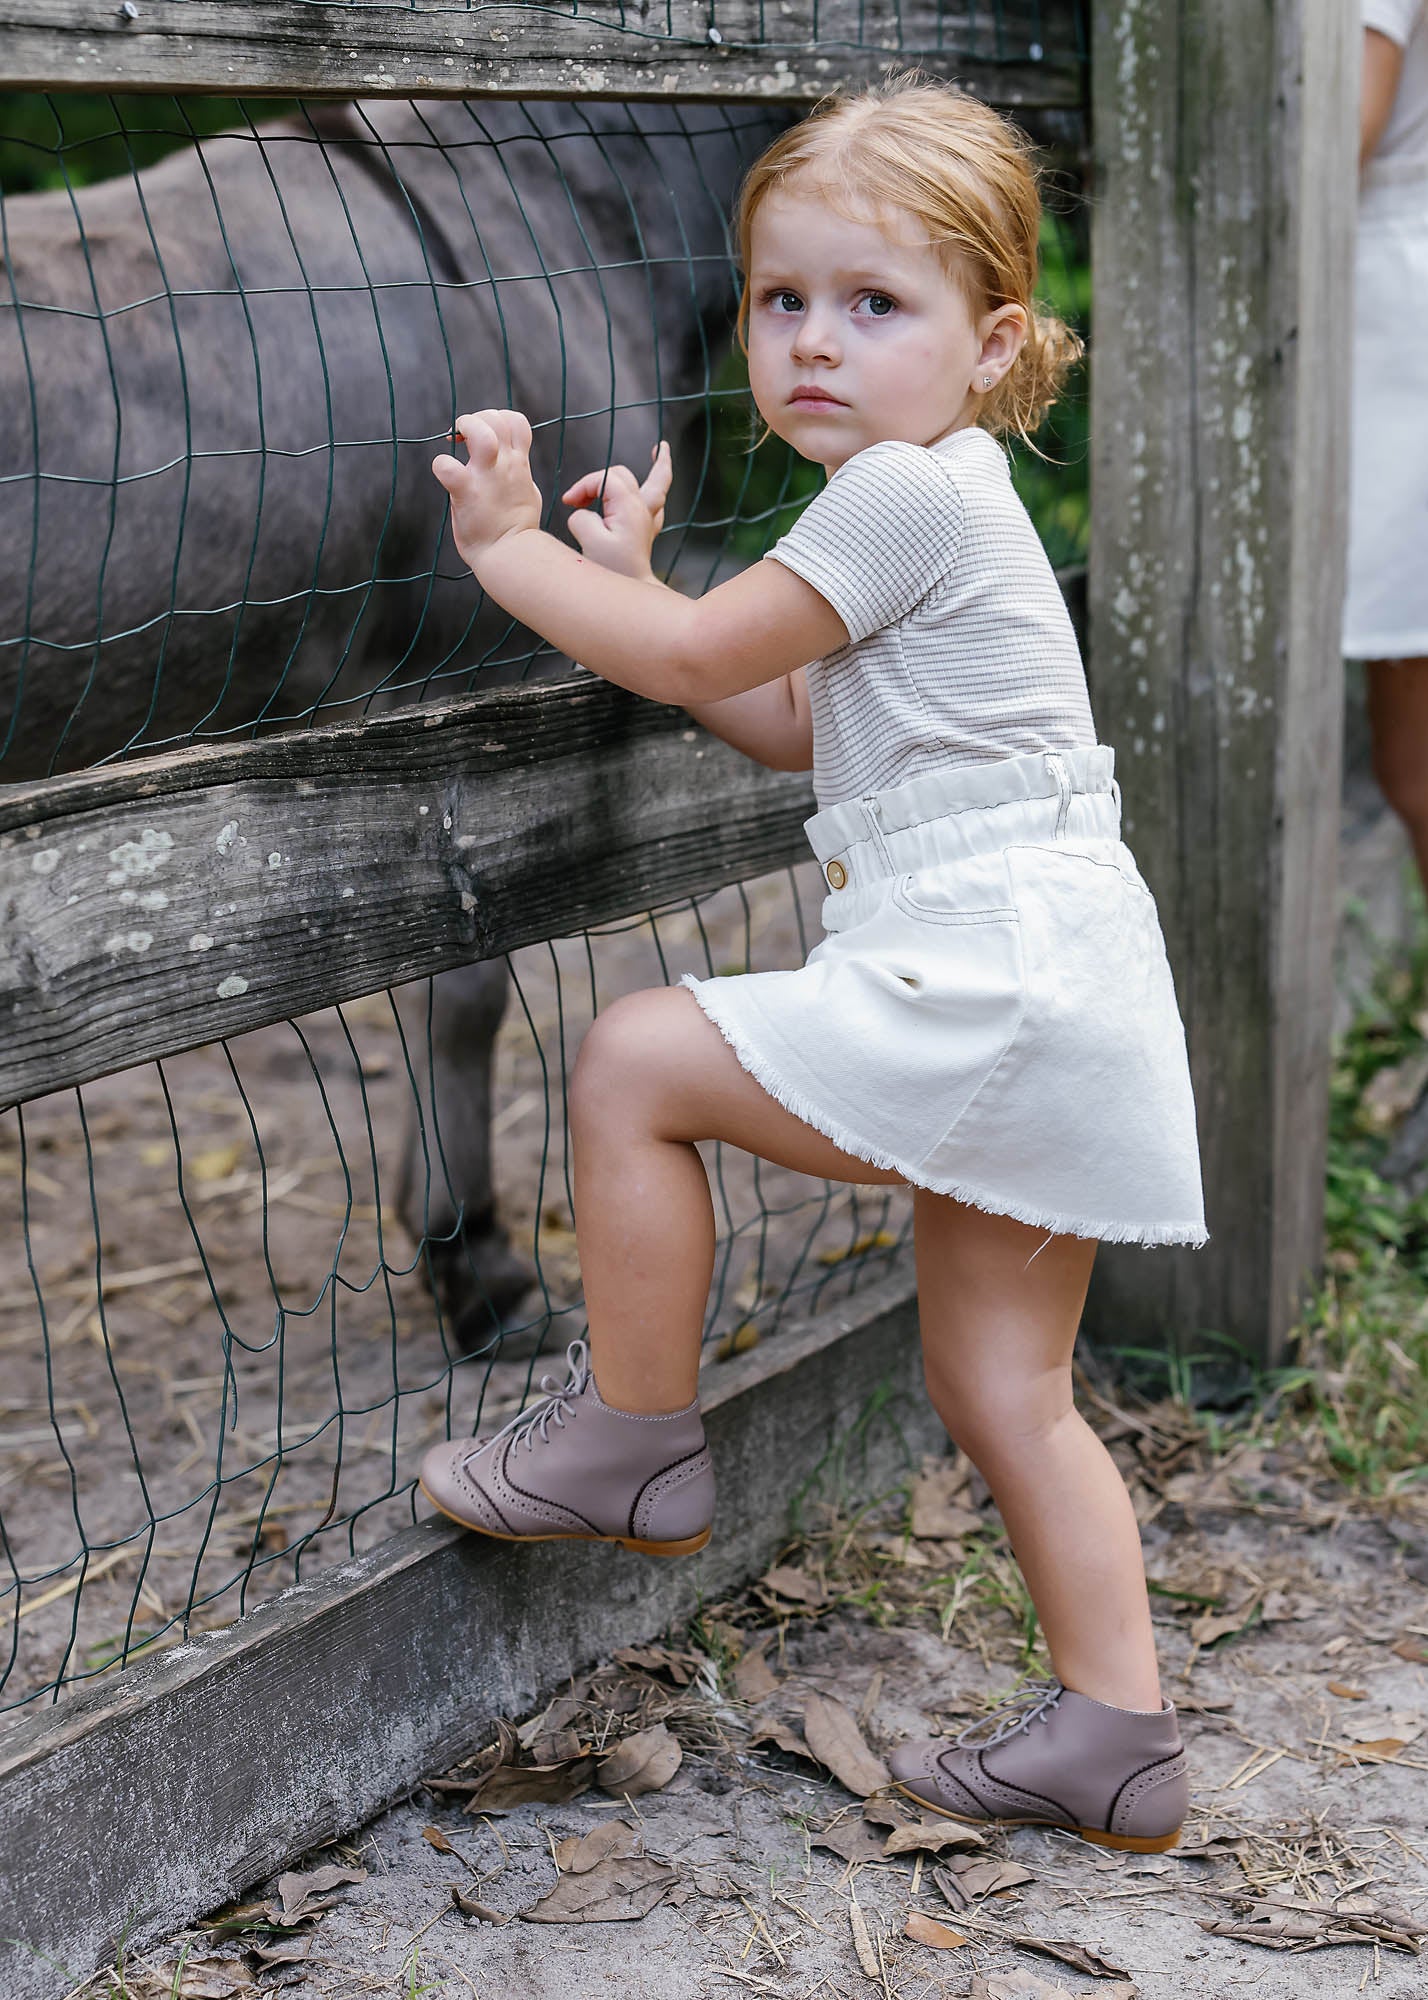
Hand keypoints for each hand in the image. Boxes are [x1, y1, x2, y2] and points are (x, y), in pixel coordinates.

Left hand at [432, 409, 542, 568]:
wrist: (511, 557)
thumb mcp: (527, 493)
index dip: (499, 418)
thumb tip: (517, 466)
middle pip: (498, 419)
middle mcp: (506, 466)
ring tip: (456, 439)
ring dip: (466, 427)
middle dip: (478, 419)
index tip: (485, 433)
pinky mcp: (467, 494)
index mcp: (520, 465)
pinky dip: (441, 464)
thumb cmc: (517, 531)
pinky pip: (447, 467)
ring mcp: (487, 478)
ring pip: (482, 432)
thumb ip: (519, 475)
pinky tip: (443, 472)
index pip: (517, 422)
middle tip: (464, 437)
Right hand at [561, 440, 671, 581]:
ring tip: (660, 448)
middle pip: (623, 474)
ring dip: (658, 467)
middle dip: (598, 481)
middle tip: (576, 500)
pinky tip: (656, 480)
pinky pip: (656, 503)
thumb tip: (582, 512)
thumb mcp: (589, 541)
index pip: (604, 479)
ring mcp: (647, 520)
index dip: (583, 487)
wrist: (630, 595)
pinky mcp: (645, 532)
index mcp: (630, 507)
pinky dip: (656, 488)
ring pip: (658, 484)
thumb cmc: (613, 570)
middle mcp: (642, 509)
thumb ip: (581, 518)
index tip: (569, 503)